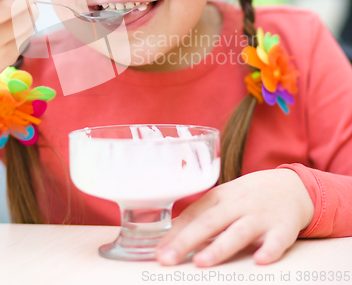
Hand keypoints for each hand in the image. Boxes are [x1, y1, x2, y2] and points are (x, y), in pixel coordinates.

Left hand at [155, 169, 314, 266]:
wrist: (290, 186)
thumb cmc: (248, 196)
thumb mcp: (223, 199)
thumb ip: (200, 215)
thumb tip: (170, 236)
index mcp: (219, 197)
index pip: (193, 215)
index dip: (174, 233)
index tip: (158, 251)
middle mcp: (237, 205)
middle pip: (209, 222)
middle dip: (186, 241)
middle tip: (167, 259)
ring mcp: (260, 216)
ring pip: (238, 232)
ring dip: (220, 247)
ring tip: (201, 262)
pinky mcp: (283, 227)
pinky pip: (277, 240)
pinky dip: (270, 250)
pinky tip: (260, 261)